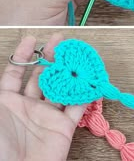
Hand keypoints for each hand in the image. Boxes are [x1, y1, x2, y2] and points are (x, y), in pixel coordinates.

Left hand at [0, 33, 85, 160]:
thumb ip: (0, 89)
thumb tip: (3, 67)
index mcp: (6, 102)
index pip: (16, 72)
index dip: (24, 54)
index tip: (33, 38)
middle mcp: (27, 107)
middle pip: (41, 76)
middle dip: (50, 57)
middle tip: (60, 41)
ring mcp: (46, 117)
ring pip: (60, 88)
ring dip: (68, 71)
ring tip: (76, 54)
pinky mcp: (63, 129)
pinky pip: (76, 108)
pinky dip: (84, 94)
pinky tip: (89, 78)